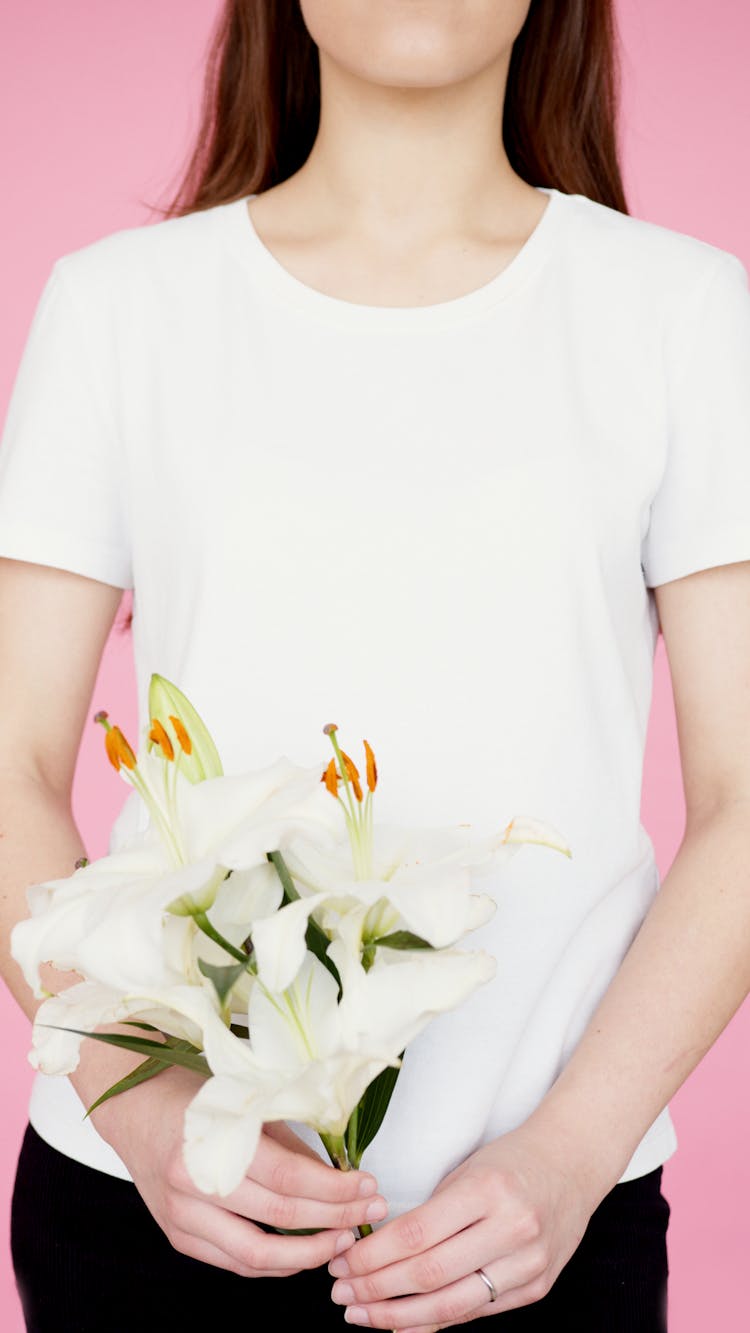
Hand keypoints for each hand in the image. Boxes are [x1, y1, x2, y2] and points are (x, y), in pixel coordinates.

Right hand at [92, 1065, 387, 1277]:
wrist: (135, 1110)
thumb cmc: (195, 1099)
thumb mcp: (248, 1106)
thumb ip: (290, 1145)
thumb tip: (341, 1178)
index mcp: (215, 1139)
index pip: (289, 1178)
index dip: (335, 1189)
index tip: (368, 1187)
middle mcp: (194, 1182)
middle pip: (280, 1217)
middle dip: (335, 1219)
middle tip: (369, 1213)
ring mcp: (182, 1215)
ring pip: (257, 1255)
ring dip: (308, 1254)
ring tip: (341, 1241)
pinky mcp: (178, 1237)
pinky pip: (235, 1263)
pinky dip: (275, 1264)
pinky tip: (303, 1252)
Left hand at [326, 1123, 605, 1328]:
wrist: (572, 1165)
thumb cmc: (510, 1161)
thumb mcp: (467, 1170)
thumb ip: (430, 1212)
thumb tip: (373, 1251)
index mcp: (488, 1190)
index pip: (416, 1234)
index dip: (372, 1255)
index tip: (342, 1262)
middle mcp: (512, 1229)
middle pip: (429, 1274)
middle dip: (376, 1289)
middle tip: (341, 1292)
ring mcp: (529, 1264)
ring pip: (452, 1304)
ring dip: (399, 1316)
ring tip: (362, 1314)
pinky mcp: (536, 1288)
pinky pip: (476, 1312)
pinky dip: (435, 1319)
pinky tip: (404, 1319)